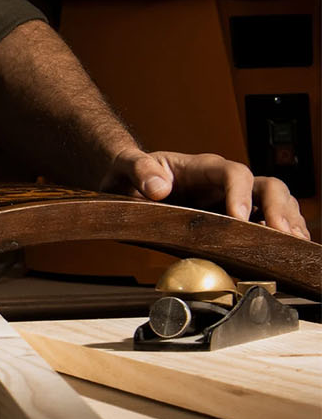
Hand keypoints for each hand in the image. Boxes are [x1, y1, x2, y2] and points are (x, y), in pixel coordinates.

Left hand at [101, 148, 310, 240]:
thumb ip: (139, 169)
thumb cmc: (129, 172)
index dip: (241, 193)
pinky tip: (287, 253)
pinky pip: (267, 223)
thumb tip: (158, 187)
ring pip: (275, 203)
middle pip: (267, 186)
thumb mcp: (124, 165)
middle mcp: (225, 183)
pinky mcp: (234, 219)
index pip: (234, 173)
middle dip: (278, 209)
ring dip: (289, 222)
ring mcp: (233, 200)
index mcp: (202, 168)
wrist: (127, 181)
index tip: (239, 217)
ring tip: (294, 246)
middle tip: (281, 235)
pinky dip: (281, 236)